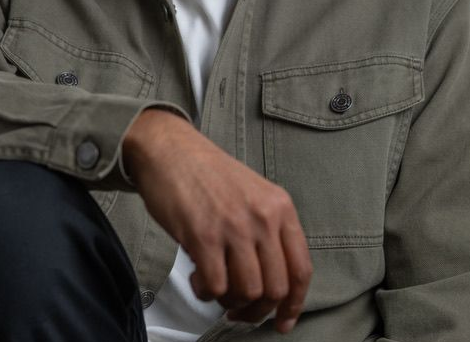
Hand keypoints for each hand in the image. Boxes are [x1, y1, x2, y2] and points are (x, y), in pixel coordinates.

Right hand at [123, 108, 310, 333]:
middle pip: (275, 288)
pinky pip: (216, 287)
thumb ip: (266, 229)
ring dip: (229, 301)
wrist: (168, 148)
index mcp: (279, 205)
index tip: (283, 321)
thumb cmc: (205, 172)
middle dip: (257, 309)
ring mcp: (234, 226)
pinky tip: (197, 278)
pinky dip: (206, 292)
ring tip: (214, 286)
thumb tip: (270, 282)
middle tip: (238, 309)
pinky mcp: (203, 235)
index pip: (301, 269)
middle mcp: (262, 216)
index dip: (294, 304)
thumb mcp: (251, 192)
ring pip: (248, 292)